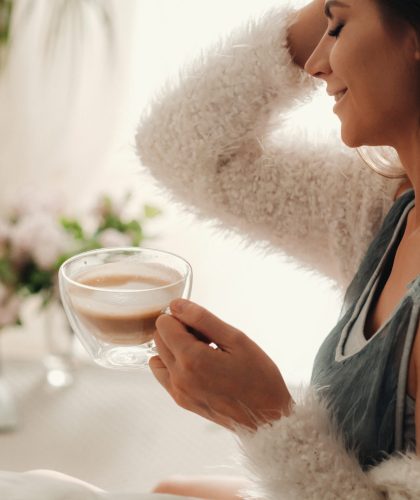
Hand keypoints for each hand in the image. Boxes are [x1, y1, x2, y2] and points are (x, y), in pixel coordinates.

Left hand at [149, 299, 292, 430]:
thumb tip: (177, 305)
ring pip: (160, 355)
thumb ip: (202, 319)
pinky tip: (198, 365)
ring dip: (176, 347)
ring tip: (203, 352)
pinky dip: (174, 364)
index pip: (164, 324)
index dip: (183, 318)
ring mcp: (178, 391)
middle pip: (159, 338)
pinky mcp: (181, 401)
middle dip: (179, 330)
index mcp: (191, 359)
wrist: (267, 417)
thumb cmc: (259, 378)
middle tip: (208, 337)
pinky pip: (164, 374)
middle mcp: (178, 376)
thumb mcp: (236, 339)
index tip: (203, 326)